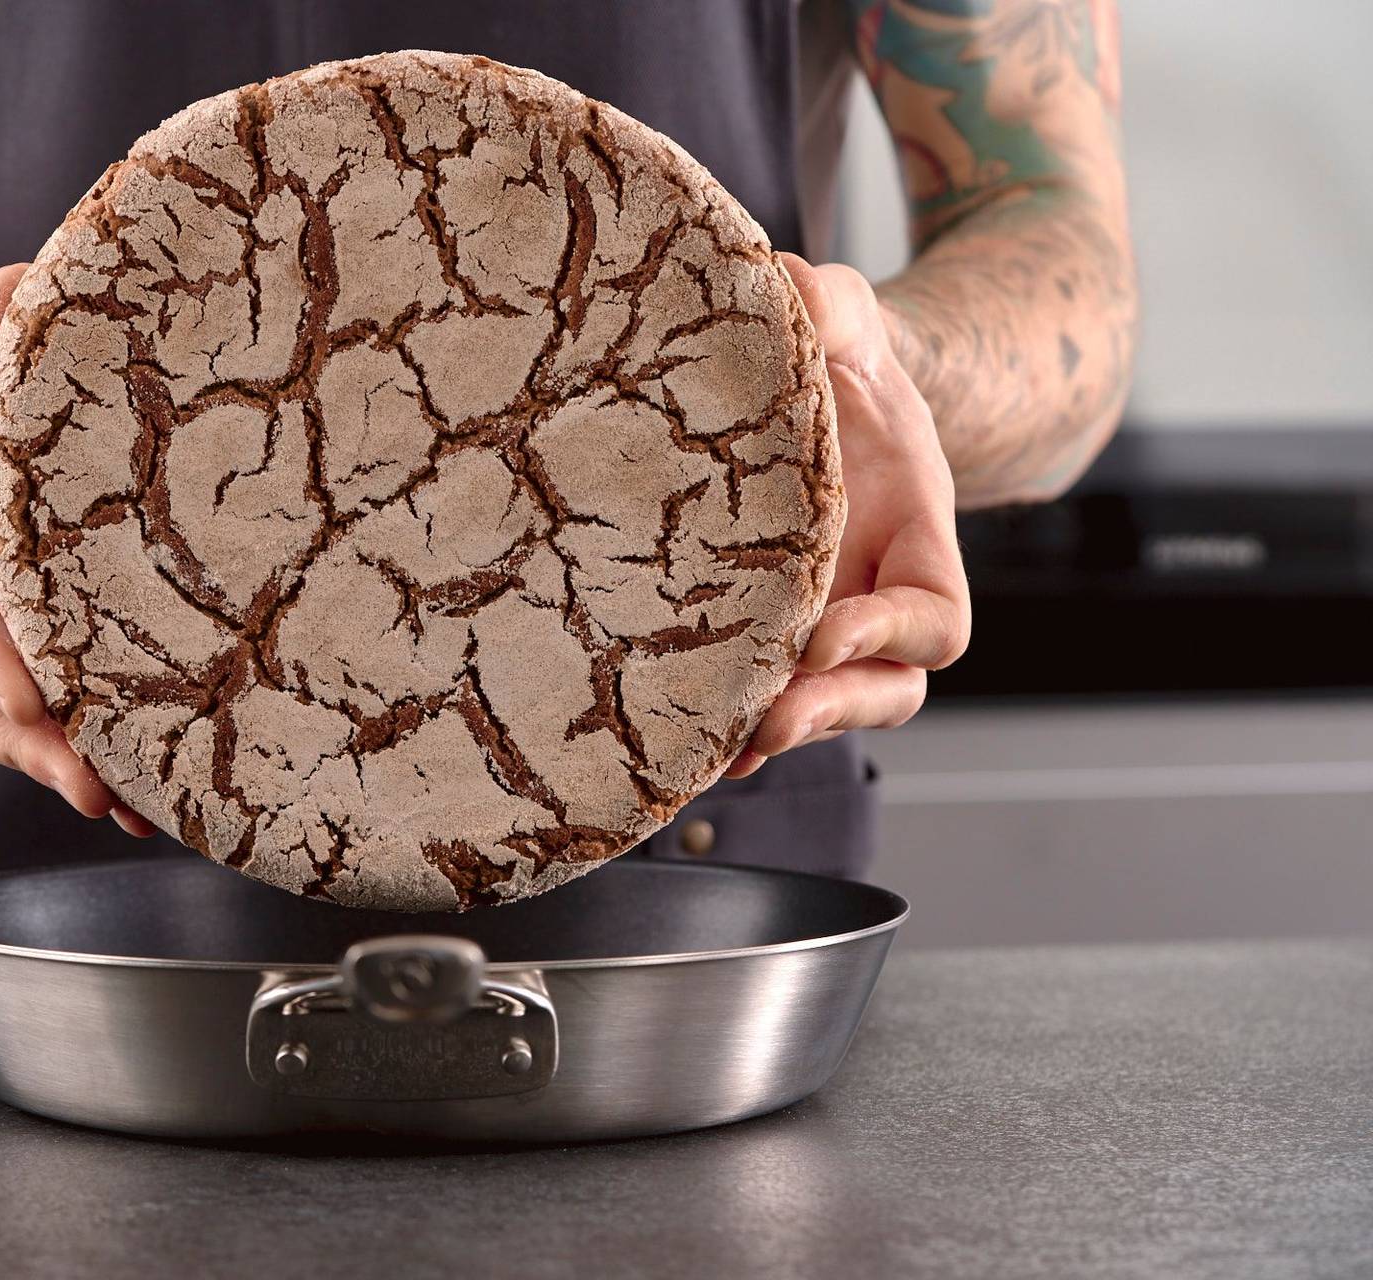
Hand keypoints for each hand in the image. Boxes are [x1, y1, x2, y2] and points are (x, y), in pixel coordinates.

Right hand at [0, 264, 156, 836]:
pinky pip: (65, 734)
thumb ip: (3, 324)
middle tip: (87, 777)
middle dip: (19, 749)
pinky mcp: (60, 672)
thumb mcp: (15, 353)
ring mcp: (5, 653)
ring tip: (130, 806)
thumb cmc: (23, 388)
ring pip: (10, 736)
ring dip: (63, 773)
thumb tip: (7, 290)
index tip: (30, 692)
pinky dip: (104, 766)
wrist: (45, 424)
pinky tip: (160, 801)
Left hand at [724, 256, 971, 778]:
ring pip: (818, 710)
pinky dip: (721, 730)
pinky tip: (668, 751)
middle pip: (885, 691)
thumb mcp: (846, 319)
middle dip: (831, 712)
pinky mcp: (761, 639)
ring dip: (772, 735)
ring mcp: (822, 630)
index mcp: (918, 538)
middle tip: (767, 721)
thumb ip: (833, 308)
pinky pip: (756, 701)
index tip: (823, 633)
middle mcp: (876, 600)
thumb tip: (788, 292)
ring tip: (713, 756)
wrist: (810, 397)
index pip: (934, 619)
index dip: (889, 637)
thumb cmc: (841, 362)